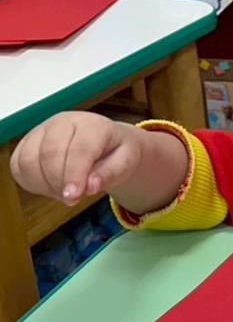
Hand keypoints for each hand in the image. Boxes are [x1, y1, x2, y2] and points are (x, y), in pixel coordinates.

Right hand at [8, 112, 144, 204]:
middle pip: (49, 154)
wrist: (106, 142)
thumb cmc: (117, 152)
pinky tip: (51, 187)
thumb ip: (110, 174)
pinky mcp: (26, 143)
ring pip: (28, 161)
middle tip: (73, 199)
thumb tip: (90, 187)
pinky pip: (18, 166)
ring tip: (65, 192)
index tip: (73, 197)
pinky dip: (31, 183)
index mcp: (91, 124)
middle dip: (59, 183)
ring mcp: (41, 131)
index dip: (74, 175)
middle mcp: (62, 122)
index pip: (79, 149)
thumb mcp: (126, 162)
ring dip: (44, 185)